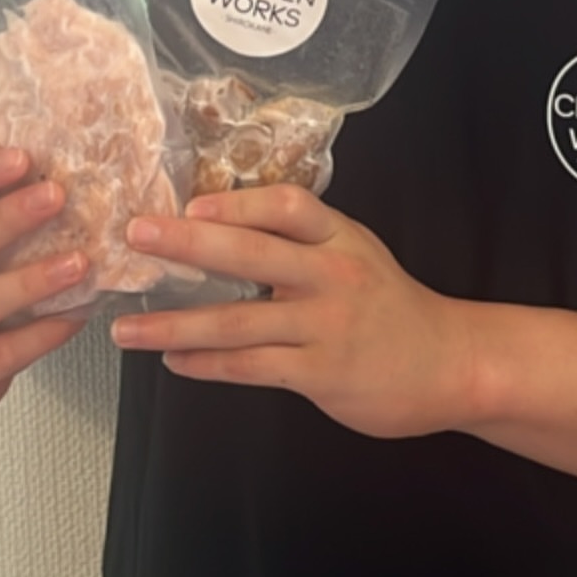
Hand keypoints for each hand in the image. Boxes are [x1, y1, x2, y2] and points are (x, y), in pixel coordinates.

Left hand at [110, 186, 476, 439]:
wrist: (449, 363)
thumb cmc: (390, 306)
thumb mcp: (356, 253)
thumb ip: (302, 242)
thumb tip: (222, 229)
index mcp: (341, 237)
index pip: (287, 206)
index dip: (237, 203)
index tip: (191, 203)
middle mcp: (333, 275)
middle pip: (253, 254)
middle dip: (189, 244)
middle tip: (139, 236)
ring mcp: (327, 327)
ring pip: (239, 322)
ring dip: (175, 326)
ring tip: (127, 329)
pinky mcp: (321, 374)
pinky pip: (252, 368)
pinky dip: (208, 366)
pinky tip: (175, 363)